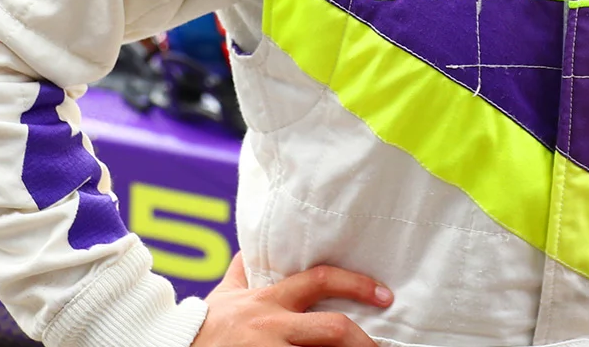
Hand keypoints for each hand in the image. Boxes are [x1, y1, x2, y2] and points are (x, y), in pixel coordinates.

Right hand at [195, 253, 390, 346]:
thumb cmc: (204, 328)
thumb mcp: (223, 296)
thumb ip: (240, 274)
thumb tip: (247, 250)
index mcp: (268, 301)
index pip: (319, 280)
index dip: (356, 284)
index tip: (384, 294)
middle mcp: (273, 326)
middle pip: (333, 328)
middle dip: (364, 341)